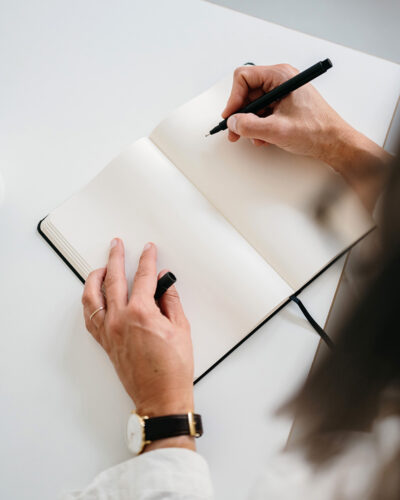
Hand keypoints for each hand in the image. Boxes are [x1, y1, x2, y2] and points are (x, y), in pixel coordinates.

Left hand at [82, 239, 194, 451]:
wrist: (161, 397)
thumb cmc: (173, 369)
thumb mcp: (181, 328)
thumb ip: (170, 301)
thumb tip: (164, 284)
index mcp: (140, 313)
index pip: (143, 277)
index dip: (147, 259)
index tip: (148, 250)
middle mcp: (119, 320)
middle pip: (113, 279)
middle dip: (115, 258)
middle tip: (118, 246)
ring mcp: (109, 332)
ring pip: (92, 297)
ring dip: (95, 278)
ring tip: (100, 267)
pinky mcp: (105, 343)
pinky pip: (90, 317)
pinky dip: (90, 302)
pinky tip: (94, 296)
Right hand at [223, 64, 391, 210]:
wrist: (334, 143)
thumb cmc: (316, 131)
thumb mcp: (277, 130)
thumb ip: (250, 126)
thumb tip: (233, 123)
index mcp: (281, 76)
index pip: (244, 78)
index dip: (234, 98)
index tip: (231, 116)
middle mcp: (281, 81)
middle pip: (247, 92)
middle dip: (240, 114)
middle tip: (235, 131)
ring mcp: (282, 94)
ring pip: (254, 105)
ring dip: (250, 123)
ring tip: (255, 137)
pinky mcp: (284, 106)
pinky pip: (263, 113)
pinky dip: (259, 126)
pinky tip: (265, 138)